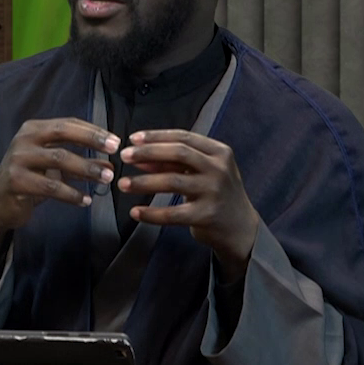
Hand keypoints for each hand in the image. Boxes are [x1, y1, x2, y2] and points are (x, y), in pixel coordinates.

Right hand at [0, 118, 119, 262]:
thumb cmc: (29, 179)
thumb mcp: (54, 168)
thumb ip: (79, 163)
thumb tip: (109, 164)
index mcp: (33, 129)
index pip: (67, 123)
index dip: (92, 130)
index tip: (116, 140)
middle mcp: (24, 139)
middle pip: (62, 133)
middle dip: (91, 139)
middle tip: (115, 150)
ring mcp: (18, 159)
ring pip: (59, 159)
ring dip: (86, 168)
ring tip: (107, 178)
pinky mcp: (15, 181)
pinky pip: (50, 187)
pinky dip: (72, 194)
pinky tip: (86, 200)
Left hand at [117, 129, 259, 279]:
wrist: (240, 228)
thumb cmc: (216, 193)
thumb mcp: (202, 172)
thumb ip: (173, 162)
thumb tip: (137, 156)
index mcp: (219, 152)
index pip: (183, 137)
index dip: (156, 136)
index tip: (132, 139)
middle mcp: (219, 169)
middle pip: (178, 153)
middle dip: (147, 153)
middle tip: (124, 157)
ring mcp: (214, 192)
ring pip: (172, 181)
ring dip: (143, 182)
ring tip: (122, 184)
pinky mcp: (206, 215)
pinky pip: (172, 213)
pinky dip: (151, 213)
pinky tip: (135, 212)